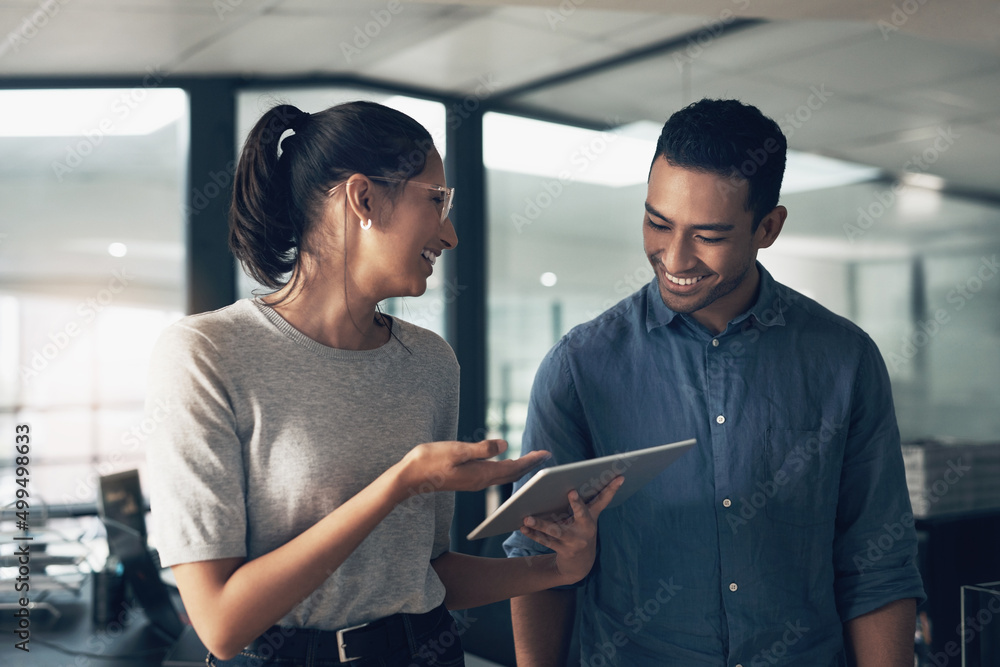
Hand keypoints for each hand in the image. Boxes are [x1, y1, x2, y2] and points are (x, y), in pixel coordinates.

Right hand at [397, 439, 550, 497]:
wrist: (410, 476)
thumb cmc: (430, 460)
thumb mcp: (456, 450)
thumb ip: (481, 449)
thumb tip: (505, 444)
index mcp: (480, 474)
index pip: (513, 468)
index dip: (531, 461)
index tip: (546, 454)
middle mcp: (480, 481)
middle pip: (512, 473)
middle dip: (530, 465)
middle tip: (545, 456)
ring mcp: (473, 482)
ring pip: (503, 475)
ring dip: (519, 467)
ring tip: (532, 459)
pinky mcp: (467, 479)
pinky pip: (493, 475)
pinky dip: (506, 468)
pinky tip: (507, 463)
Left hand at [519, 476, 623, 585]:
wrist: (580, 565)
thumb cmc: (579, 533)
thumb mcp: (585, 520)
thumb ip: (582, 504)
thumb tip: (570, 484)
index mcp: (592, 517)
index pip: (604, 500)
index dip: (612, 488)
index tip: (619, 477)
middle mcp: (587, 529)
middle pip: (582, 514)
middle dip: (577, 504)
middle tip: (571, 492)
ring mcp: (576, 541)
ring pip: (556, 530)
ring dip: (540, 524)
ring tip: (527, 518)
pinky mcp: (565, 550)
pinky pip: (547, 541)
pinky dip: (534, 534)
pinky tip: (523, 527)